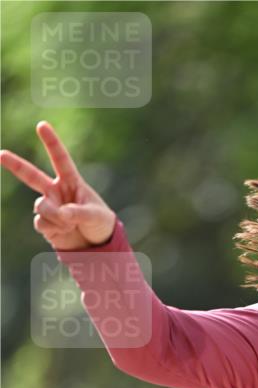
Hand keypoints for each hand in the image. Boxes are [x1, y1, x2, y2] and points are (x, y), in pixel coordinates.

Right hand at [0, 120, 115, 250]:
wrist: (95, 244)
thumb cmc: (99, 222)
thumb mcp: (96, 215)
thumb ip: (79, 212)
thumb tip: (62, 214)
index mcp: (71, 181)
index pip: (60, 159)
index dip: (51, 142)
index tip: (42, 125)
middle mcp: (55, 191)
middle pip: (31, 175)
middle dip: (15, 164)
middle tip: (1, 154)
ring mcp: (48, 207)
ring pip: (40, 207)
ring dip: (55, 217)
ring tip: (70, 224)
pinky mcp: (44, 223)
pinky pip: (41, 223)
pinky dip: (54, 229)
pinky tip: (65, 231)